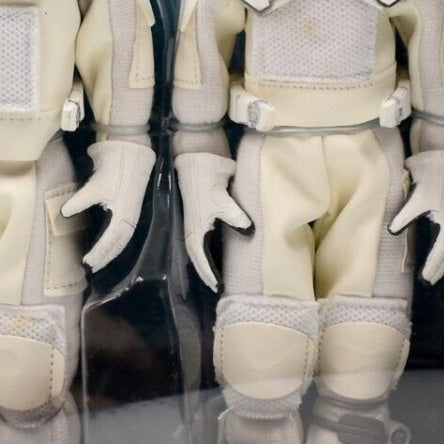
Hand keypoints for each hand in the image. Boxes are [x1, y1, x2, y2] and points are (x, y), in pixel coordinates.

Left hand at [60, 140, 155, 271]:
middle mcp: (130, 219)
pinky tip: (107, 243)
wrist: (130, 153)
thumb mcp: (94, 187)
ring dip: (111, 251)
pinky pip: (124, 232)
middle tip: (92, 267)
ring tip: (100, 260)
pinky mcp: (130, 208)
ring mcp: (132, 214)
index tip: (87, 263)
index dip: (99, 254)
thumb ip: (79, 202)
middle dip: (106, 257)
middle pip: (118, 245)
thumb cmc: (114, 170)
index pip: (110, 242)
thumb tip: (63, 213)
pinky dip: (115, 241)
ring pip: (122, 240)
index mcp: (123, 217)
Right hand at [175, 151, 251, 291]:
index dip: (208, 272)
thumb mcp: (224, 200)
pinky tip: (213, 250)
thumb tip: (250, 232)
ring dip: (205, 262)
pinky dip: (206, 249)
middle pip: (197, 257)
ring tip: (215, 274)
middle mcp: (194, 227)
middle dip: (206, 272)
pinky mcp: (201, 212)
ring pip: (198, 248)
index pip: (201, 257)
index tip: (217, 286)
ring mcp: (196, 220)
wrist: (198, 157)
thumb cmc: (209, 179)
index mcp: (196, 228)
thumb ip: (236, 217)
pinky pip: (202, 238)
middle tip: (217, 286)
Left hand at [389, 149, 443, 284]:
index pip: (443, 252)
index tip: (426, 280)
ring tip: (436, 272)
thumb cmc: (433, 174)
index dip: (435, 267)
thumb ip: (405, 216)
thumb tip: (393, 232)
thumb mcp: (416, 196)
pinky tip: (441, 252)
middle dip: (441, 268)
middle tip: (429, 281)